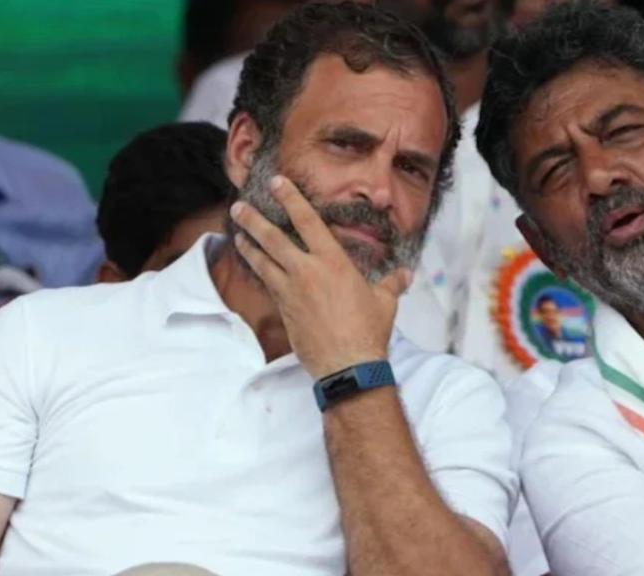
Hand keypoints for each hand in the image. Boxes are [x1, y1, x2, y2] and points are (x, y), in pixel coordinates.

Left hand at [230, 175, 411, 378]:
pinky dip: (260, 271)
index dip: (291, 199)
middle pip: (273, 238)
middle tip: (239, 207)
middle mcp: (308, 271)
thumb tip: (405, 275)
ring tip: (238, 233)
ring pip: (263, 261)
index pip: (308, 221)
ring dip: (249, 245)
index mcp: (333, 262)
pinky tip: (255, 266)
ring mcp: (291, 291)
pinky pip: (268, 284)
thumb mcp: (385, 302)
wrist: (347, 364)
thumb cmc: (369, 331)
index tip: (278, 183)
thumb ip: (392, 283)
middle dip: (254, 220)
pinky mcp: (284, 310)